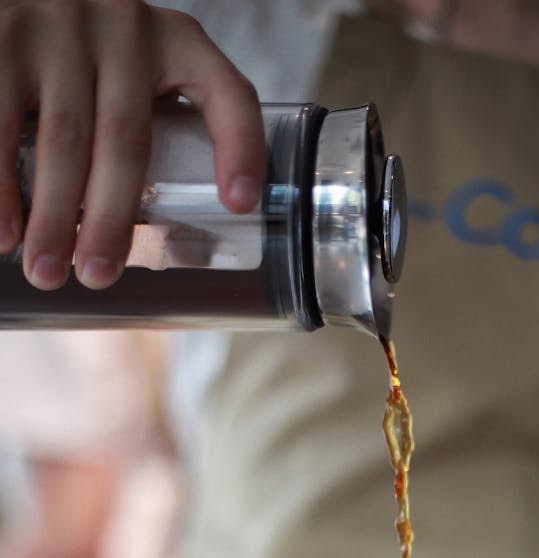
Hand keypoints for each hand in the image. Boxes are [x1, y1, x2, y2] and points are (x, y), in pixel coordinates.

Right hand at [0, 0, 263, 289]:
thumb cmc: (84, 57)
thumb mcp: (131, 74)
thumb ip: (146, 129)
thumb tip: (155, 245)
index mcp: (177, 43)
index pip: (227, 92)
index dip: (240, 147)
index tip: (239, 206)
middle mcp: (125, 28)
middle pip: (126, 140)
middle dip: (112, 218)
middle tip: (98, 275)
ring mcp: (62, 27)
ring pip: (64, 139)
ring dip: (53, 216)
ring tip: (46, 272)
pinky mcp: (5, 32)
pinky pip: (2, 119)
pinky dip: (0, 184)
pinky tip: (3, 231)